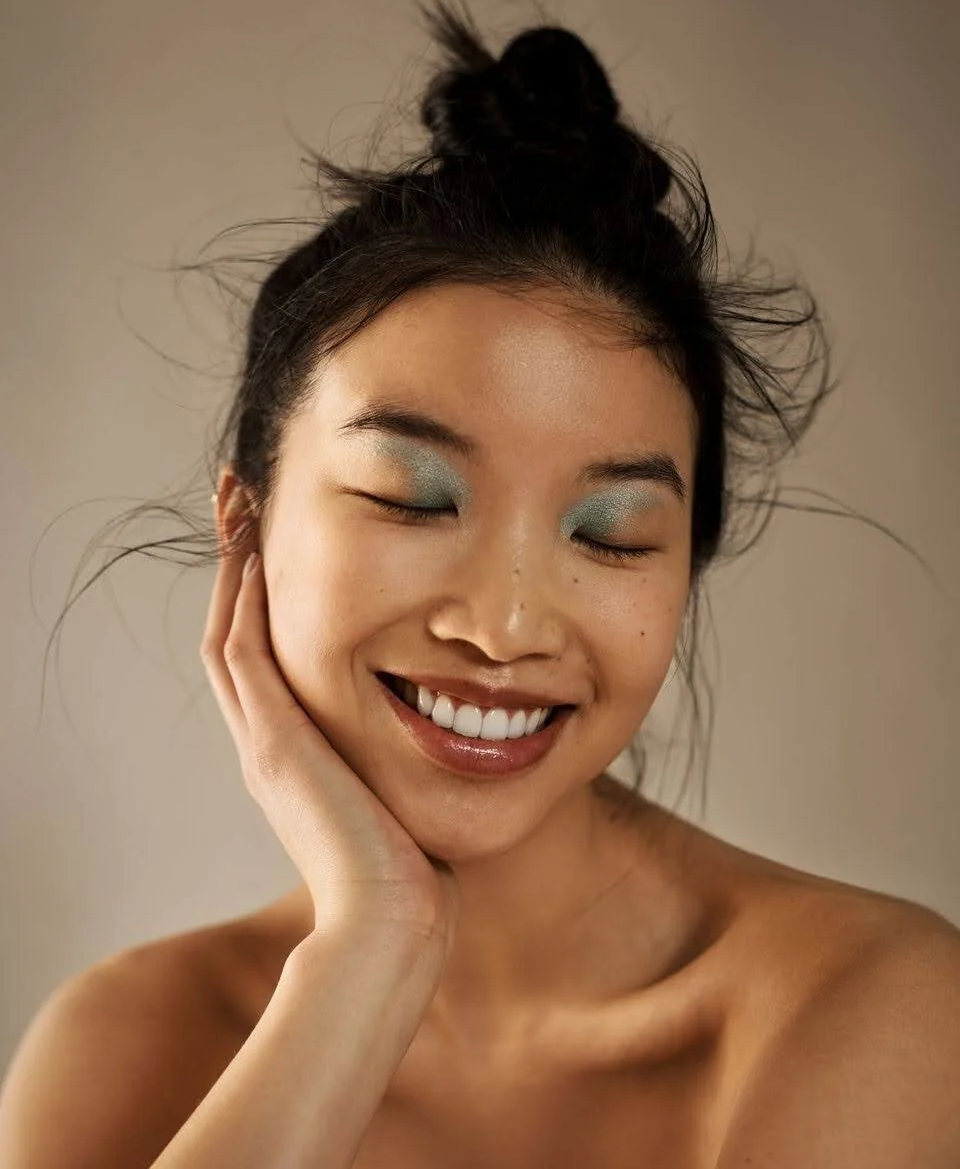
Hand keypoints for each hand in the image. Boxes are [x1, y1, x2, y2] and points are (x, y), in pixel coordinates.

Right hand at [200, 545, 459, 956]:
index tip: (270, 543)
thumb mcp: (395, 796)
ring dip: (231, 570)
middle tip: (238, 507)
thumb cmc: (408, 868)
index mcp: (290, 753)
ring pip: (226, 635)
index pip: (262, 658)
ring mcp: (262, 743)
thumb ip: (396, 764)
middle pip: (231, 634)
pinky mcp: (273, 744)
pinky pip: (242, 656)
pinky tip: (252, 557)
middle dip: (235, 568)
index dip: (258, 599)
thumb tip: (443, 738)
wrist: (393, 920)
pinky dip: (241, 605)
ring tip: (237, 511)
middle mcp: (265, 742)